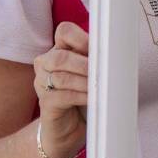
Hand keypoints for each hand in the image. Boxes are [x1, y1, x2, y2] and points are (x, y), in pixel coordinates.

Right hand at [33, 21, 88, 157]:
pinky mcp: (45, 102)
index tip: (97, 48)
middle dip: (84, 63)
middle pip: (60, 56)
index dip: (81, 37)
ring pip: (61, 77)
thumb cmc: (83, 93)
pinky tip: (93, 97)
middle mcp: (46, 63)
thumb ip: (97, 58)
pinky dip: (81, 95)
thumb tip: (115, 51)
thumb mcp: (91, 71)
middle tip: (101, 70)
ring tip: (99, 86)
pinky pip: (63, 96)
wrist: (70, 125)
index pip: (64, 31)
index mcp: (59, 49)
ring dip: (85, 82)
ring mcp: (42, 83)